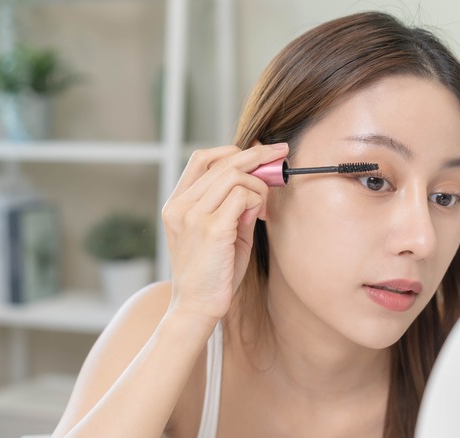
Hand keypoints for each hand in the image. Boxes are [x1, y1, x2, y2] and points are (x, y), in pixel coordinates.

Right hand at [161, 142, 288, 324]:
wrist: (197, 307)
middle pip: (223, 162)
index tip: (259, 152)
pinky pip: (243, 197)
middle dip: (258, 155)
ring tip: (263, 206)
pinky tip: (258, 217)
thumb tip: (259, 177)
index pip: (202, 159)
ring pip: (235, 176)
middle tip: (282, 153)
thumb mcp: (221, 231)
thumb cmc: (213, 272)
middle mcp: (180, 206)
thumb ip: (235, 204)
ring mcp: (193, 216)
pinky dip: (257, 201)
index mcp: (177, 204)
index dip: (232, 150)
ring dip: (259, 186)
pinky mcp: (211, 229)